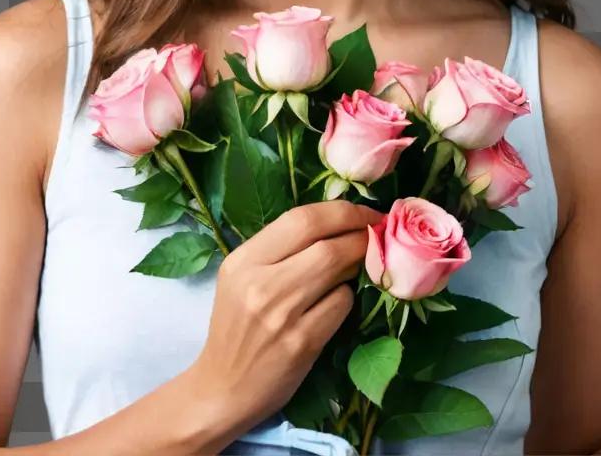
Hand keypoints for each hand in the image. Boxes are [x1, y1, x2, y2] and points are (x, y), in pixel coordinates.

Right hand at [189, 199, 383, 437]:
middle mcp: (260, 284)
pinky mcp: (302, 344)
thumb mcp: (241, 278)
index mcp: (243, 261)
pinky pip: (341, 305)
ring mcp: (282, 316)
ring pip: (339, 271)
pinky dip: (346, 297)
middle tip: (377, 232)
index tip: (366, 211)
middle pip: (327, 243)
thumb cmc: (237, 327)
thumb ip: (279, 249)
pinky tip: (336, 302)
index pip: (300, 218)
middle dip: (360, 233)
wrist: (223, 390)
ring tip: (357, 265)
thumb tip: (337, 222)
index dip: (342, 211)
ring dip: (358, 263)